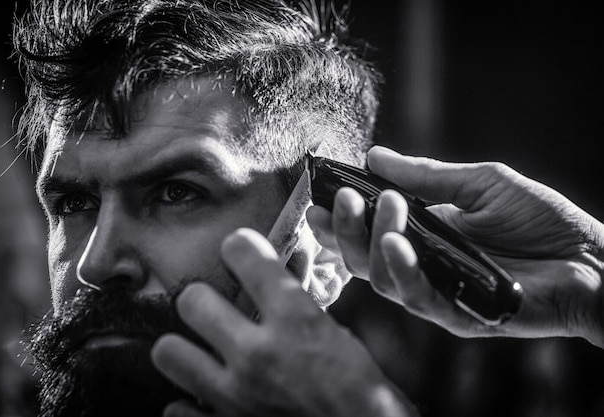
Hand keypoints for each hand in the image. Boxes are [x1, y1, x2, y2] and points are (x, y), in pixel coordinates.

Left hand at [151, 228, 418, 416]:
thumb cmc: (361, 392)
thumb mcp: (340, 335)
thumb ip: (300, 301)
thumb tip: (283, 265)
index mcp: (294, 320)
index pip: (241, 251)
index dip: (240, 248)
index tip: (240, 255)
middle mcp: (257, 354)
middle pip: (191, 300)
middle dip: (203, 299)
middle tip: (215, 309)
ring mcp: (235, 397)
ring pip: (167, 351)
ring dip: (184, 349)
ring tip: (202, 352)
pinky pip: (175, 408)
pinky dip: (188, 403)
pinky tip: (207, 398)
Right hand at [307, 146, 603, 347]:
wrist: (591, 256)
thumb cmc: (540, 219)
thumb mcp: (480, 184)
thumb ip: (427, 175)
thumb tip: (375, 155)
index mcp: (423, 236)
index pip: (369, 230)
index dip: (341, 216)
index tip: (319, 194)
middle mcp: (423, 266)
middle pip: (364, 258)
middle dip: (345, 230)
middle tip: (341, 199)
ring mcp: (438, 292)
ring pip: (383, 279)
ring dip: (373, 243)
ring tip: (382, 207)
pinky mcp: (458, 315)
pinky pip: (418, 298)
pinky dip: (402, 271)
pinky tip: (396, 244)